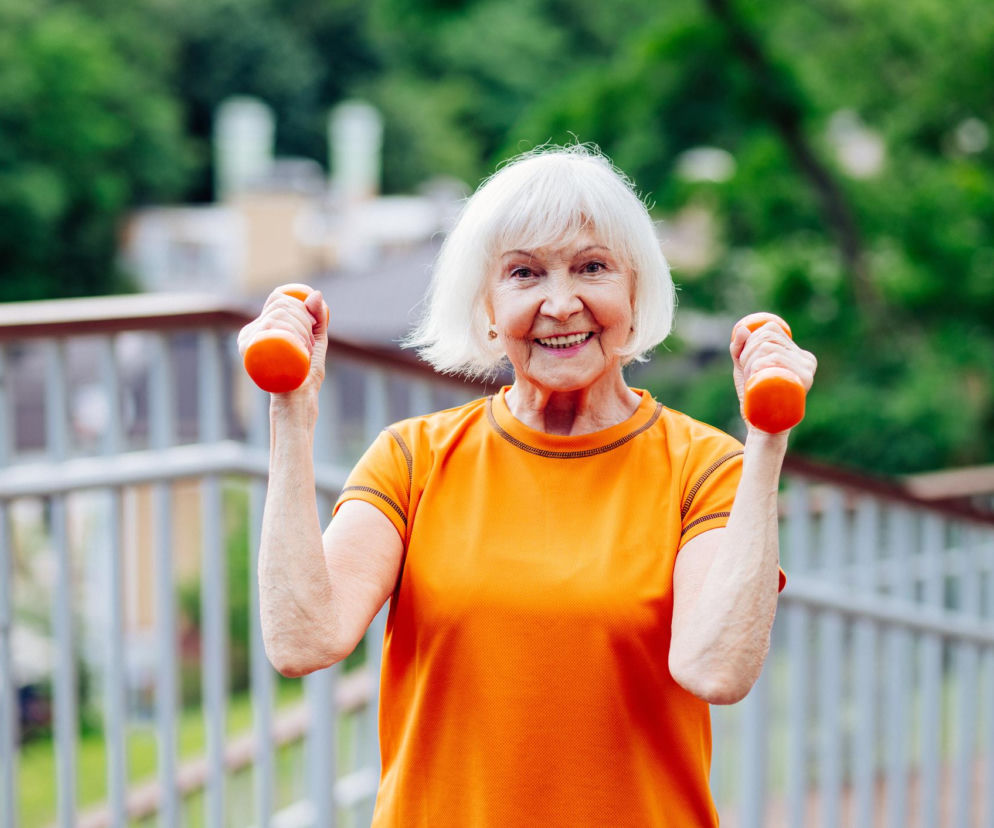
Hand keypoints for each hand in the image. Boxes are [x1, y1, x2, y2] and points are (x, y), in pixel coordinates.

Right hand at [238, 283, 329, 394]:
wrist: (297, 400)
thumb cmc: (305, 374)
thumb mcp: (316, 342)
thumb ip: (319, 319)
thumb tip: (316, 292)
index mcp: (262, 327)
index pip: (277, 299)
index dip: (299, 305)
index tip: (311, 326)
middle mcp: (250, 331)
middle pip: (280, 306)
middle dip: (304, 320)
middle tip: (308, 344)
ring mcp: (247, 340)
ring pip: (278, 315)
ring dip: (301, 329)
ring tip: (304, 350)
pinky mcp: (249, 349)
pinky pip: (271, 326)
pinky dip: (291, 332)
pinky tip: (296, 344)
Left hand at [729, 313, 816, 433]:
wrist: (763, 426)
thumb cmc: (755, 397)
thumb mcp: (744, 369)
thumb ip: (740, 349)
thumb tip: (742, 329)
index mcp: (799, 354)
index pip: (772, 330)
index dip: (752, 339)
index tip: (745, 358)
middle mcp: (807, 360)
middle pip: (769, 338)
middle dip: (748, 351)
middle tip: (746, 371)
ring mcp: (807, 370)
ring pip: (769, 348)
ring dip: (750, 360)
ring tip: (751, 377)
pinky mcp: (803, 380)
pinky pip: (776, 358)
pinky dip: (759, 363)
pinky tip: (756, 373)